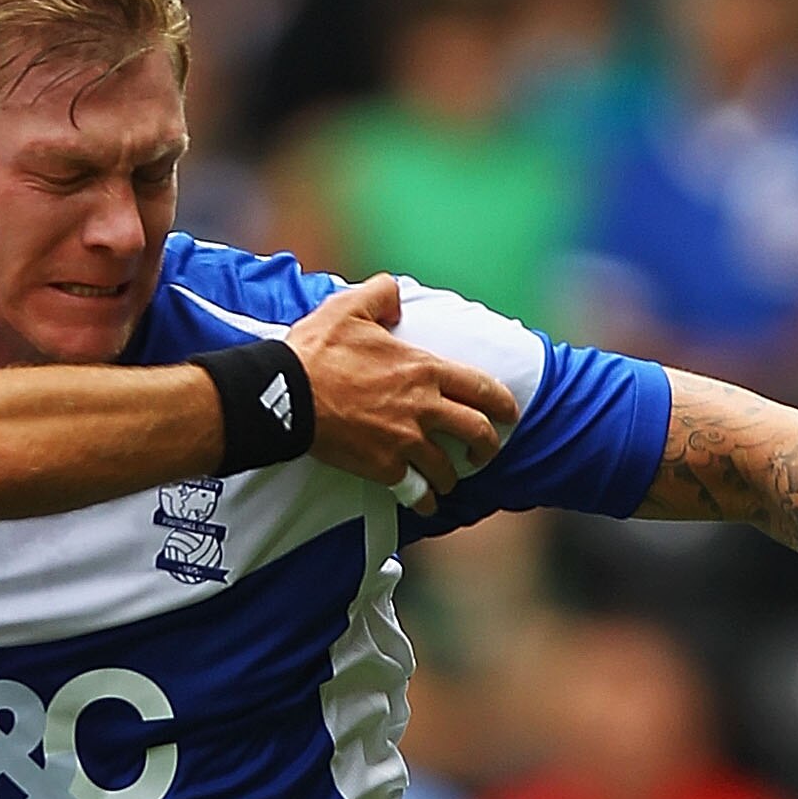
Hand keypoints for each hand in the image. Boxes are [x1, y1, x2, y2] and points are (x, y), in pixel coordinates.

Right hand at [290, 274, 514, 500]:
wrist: (287, 395)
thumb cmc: (317, 350)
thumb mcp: (351, 306)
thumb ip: (382, 294)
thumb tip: (395, 296)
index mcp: (424, 369)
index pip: (481, 388)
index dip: (502, 403)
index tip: (509, 413)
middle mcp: (423, 408)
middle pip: (476, 433)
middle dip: (488, 446)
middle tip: (485, 452)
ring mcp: (405, 442)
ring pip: (447, 469)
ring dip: (452, 477)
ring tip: (448, 481)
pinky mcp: (383, 468)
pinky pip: (416, 491)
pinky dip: (424, 500)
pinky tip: (426, 504)